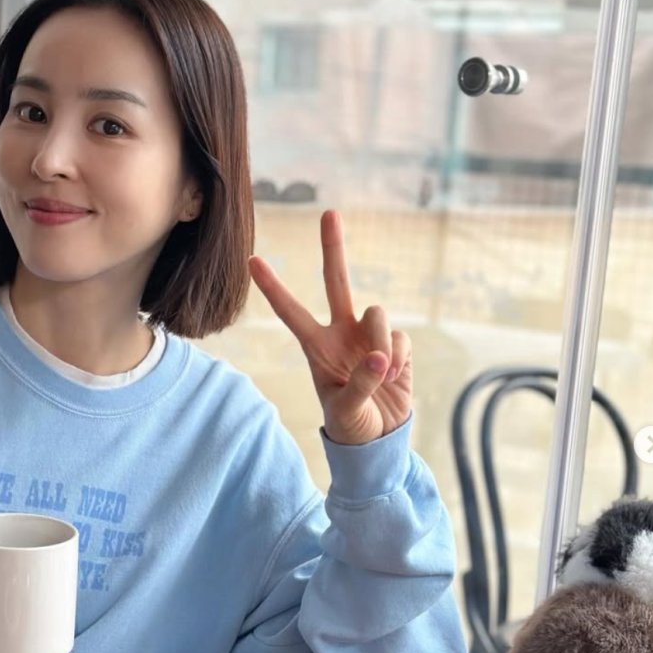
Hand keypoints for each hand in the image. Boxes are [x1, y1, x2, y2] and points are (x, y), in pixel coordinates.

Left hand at [249, 210, 411, 445]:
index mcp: (316, 347)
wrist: (379, 439)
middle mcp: (341, 333)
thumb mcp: (345, 411)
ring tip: (382, 375)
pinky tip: (393, 376)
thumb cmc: (350, 425)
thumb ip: (359, 384)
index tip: (252, 260)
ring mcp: (369, 336)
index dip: (273, 287)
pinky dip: (399, 355)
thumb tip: (379, 357)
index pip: (290, 312)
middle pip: (336, 282)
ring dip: (382, 342)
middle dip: (333, 247)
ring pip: (378, 313)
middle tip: (329, 212)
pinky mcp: (396, 345)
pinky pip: (401, 336)